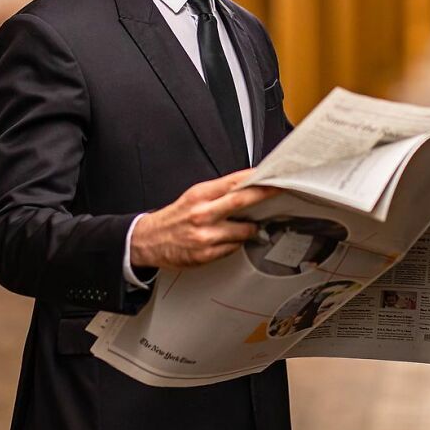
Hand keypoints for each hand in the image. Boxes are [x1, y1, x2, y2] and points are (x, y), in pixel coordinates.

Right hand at [130, 169, 277, 269]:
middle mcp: (202, 214)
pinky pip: (233, 248)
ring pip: (243, 231)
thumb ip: (219, 193)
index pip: (233, 182)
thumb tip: (247, 188)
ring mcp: (205, 236)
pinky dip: (235, 243)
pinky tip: (227, 240)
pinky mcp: (205, 255)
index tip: (271, 174)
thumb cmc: (175, 217)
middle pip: (241, 201)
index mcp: (200, 195)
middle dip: (264, 194)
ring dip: (250, 228)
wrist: (148, 240)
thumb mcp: (194, 196)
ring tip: (245, 226)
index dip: (255, 177)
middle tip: (281, 190)